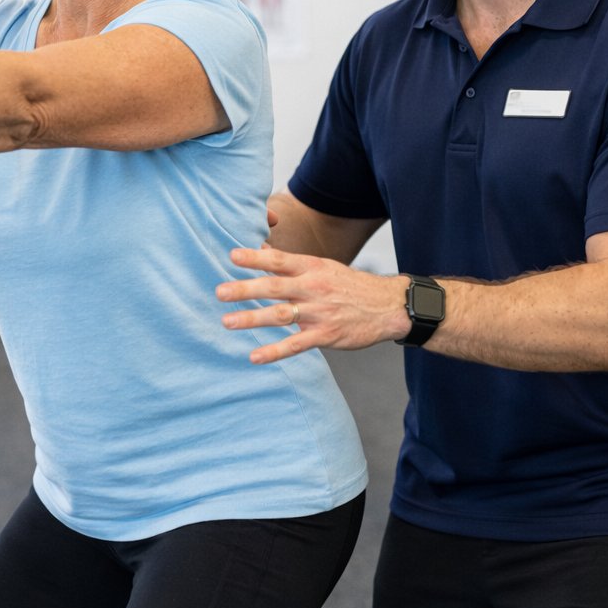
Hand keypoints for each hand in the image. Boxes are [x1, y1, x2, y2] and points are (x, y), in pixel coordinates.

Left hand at [216, 246, 408, 362]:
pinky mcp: (326, 335)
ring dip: (253, 319)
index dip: (255, 258)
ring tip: (228, 322)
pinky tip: (255, 357)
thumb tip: (259, 250)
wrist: (388, 306)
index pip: (279, 260)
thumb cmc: (349, 285)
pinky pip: (297, 344)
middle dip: (245, 289)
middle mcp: (313, 288)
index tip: (231, 256)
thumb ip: (291, 263)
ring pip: (281, 315)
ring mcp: (320, 312)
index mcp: (312, 268)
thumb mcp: (323, 266)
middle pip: (274, 286)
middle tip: (219, 293)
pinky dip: (275, 351)